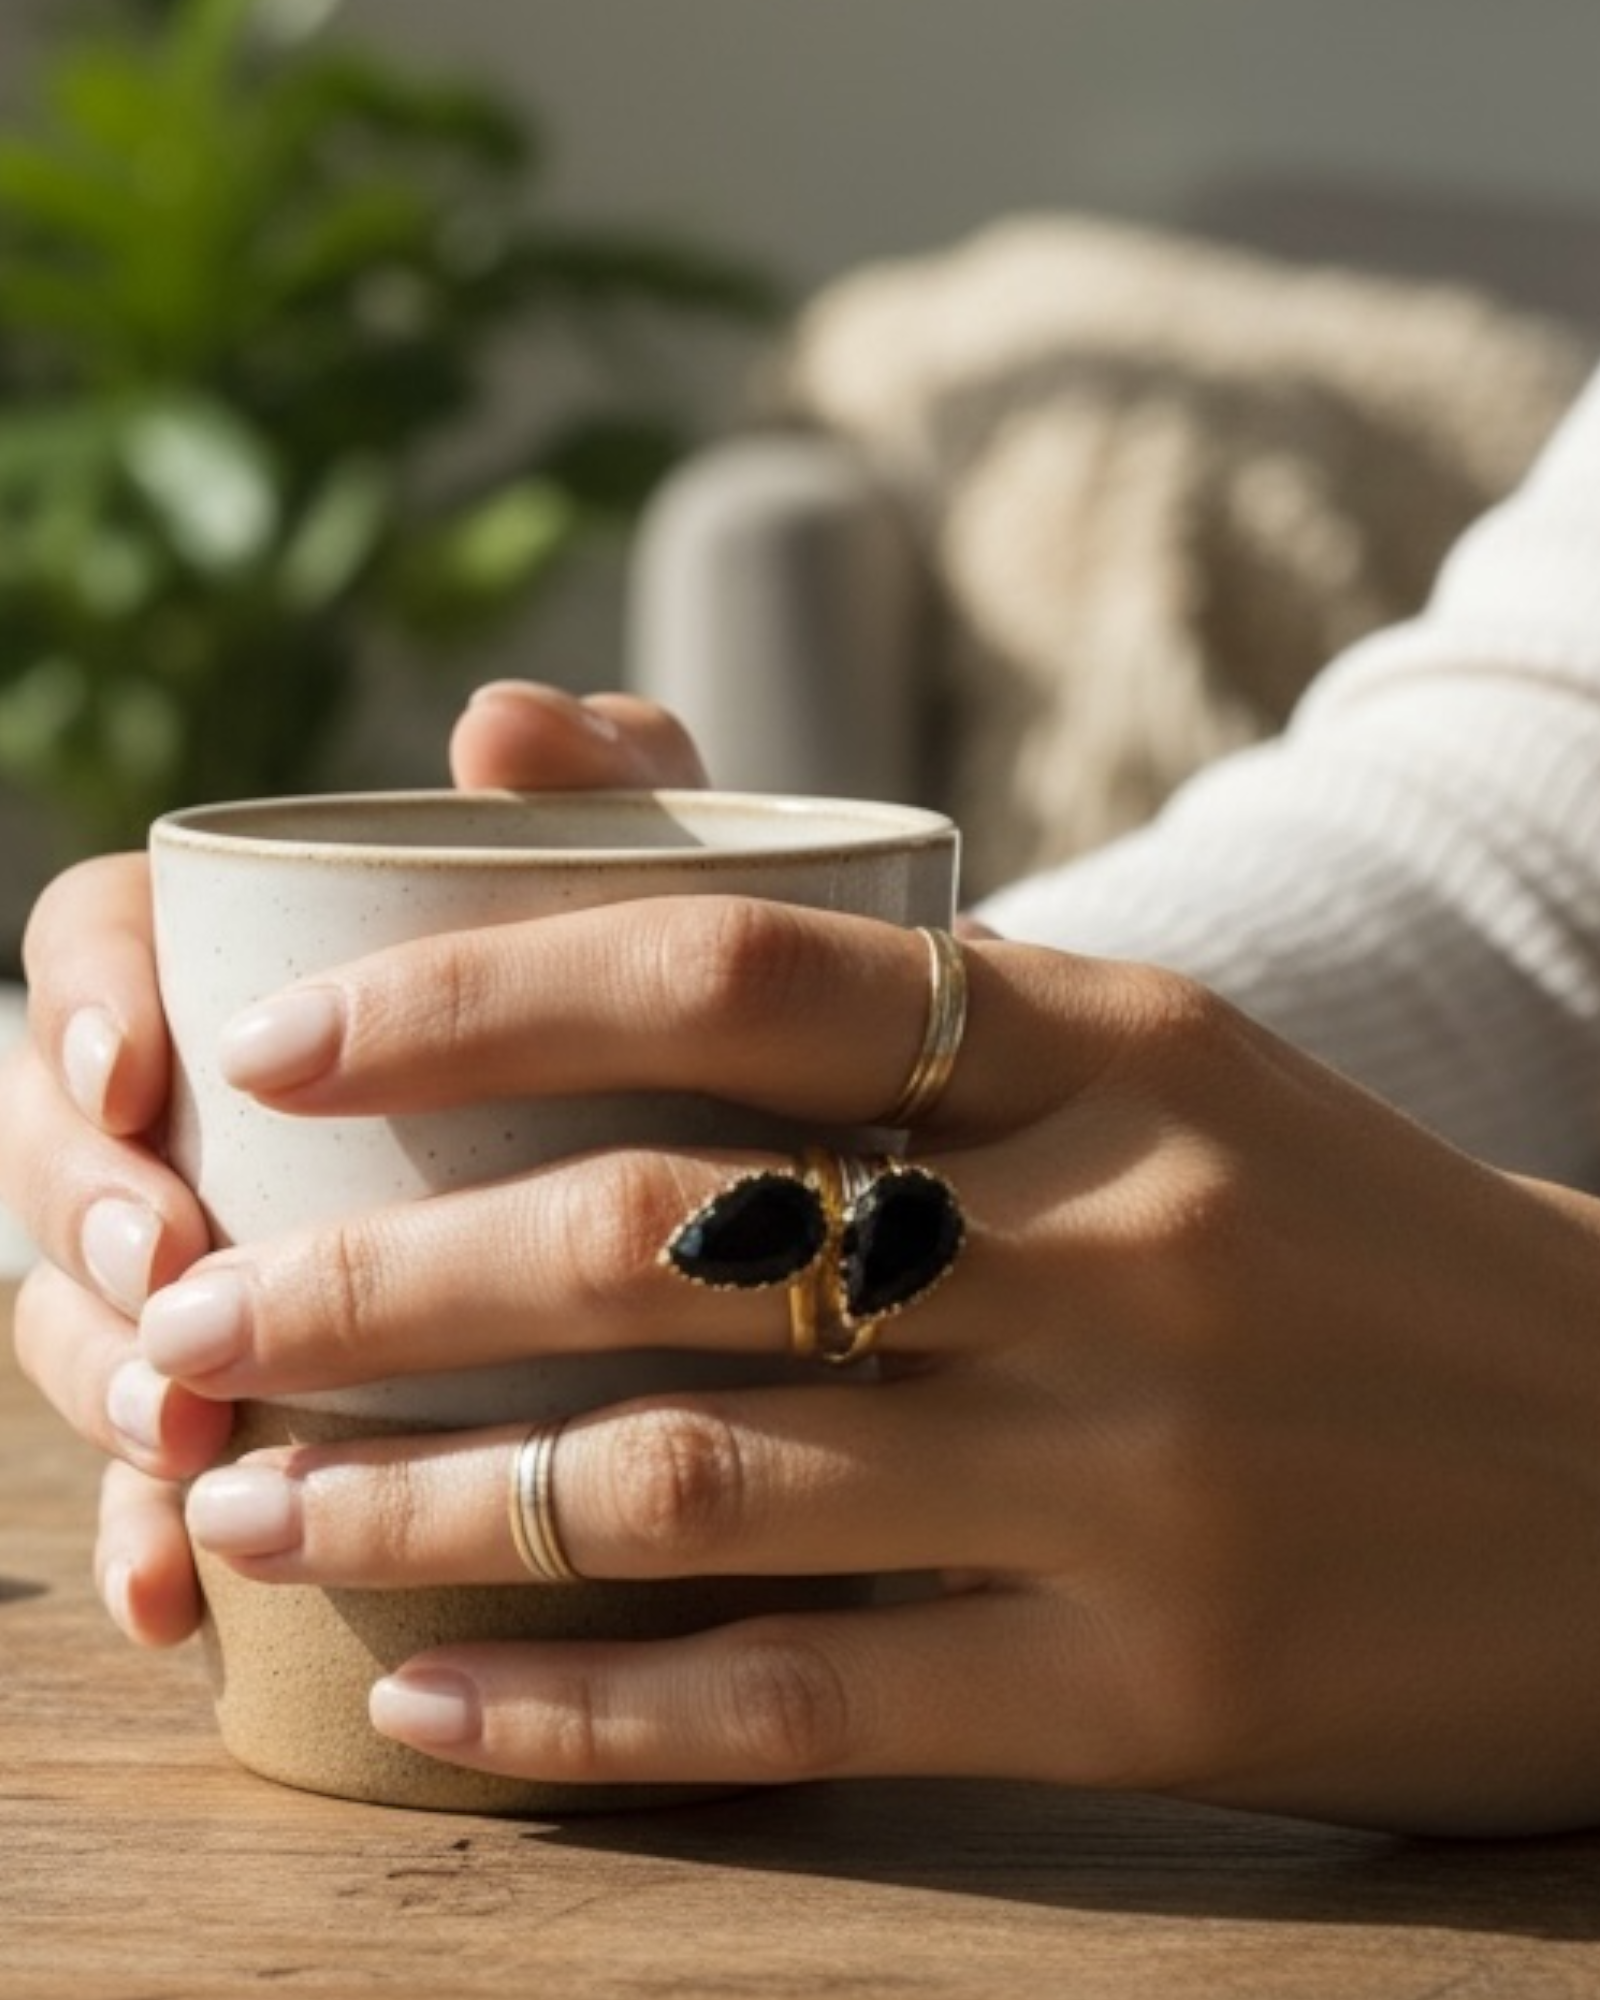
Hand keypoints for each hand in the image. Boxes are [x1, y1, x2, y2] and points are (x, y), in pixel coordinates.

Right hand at [3, 683, 705, 1645]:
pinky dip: (154, 1527)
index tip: (141, 1079)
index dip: (85, 1003)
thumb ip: (610, 788)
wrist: (763, 1191)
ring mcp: (231, 1258)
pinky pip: (169, 1466)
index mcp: (263, 958)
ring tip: (182, 1441)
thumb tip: (496, 722)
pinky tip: (178, 1593)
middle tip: (165, 1277)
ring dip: (104, 1382)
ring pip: (94, 1313)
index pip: (104, 944)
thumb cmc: (690, 1009)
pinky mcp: (270, 1396)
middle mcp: (218, 1111)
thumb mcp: (670, 889)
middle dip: (78, 1217)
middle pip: (63, 1145)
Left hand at [143, 895, 1599, 1833]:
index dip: (479, 994)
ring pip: (692, 1479)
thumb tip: (604, 820)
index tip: (288, 1055)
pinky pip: (804, 1699)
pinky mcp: (1148, 1692)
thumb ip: (911, 975)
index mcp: (1117, 1045)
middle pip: (661, 1235)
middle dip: (374, 1284)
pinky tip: (438, 1703)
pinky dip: (589, 1707)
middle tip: (191, 1327)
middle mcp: (1116, 1244)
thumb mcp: (1168, 1060)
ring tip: (253, 1512)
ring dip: (429, 1503)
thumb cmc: (1347, 1244)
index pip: (742, 968)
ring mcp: (1131, 1477)